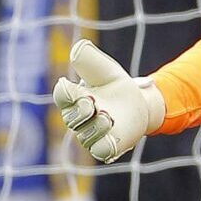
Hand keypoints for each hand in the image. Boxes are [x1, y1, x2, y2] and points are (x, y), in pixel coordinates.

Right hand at [51, 39, 166, 162]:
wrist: (138, 102)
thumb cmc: (114, 85)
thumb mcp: (104, 69)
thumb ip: (89, 59)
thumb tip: (77, 49)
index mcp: (74, 97)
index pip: (62, 96)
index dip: (66, 93)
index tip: (76, 87)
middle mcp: (78, 118)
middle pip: (71, 118)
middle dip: (81, 112)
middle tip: (95, 104)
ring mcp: (91, 134)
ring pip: (86, 137)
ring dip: (97, 127)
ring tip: (109, 118)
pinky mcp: (107, 147)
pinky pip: (101, 151)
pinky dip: (105, 146)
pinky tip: (114, 136)